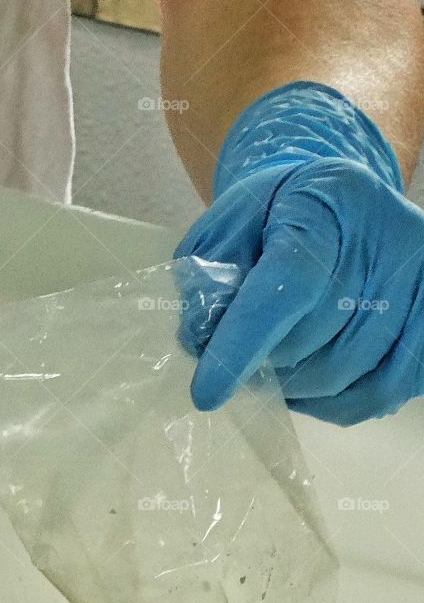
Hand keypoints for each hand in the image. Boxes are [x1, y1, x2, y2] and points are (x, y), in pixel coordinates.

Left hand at [174, 81, 416, 425]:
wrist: (339, 200)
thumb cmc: (274, 213)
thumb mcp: (228, 223)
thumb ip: (207, 275)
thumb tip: (201, 342)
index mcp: (324, 203)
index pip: (288, 284)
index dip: (244, 342)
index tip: (207, 392)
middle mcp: (388, 239)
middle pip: (316, 337)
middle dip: (265, 361)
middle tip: (239, 361)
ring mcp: (421, 282)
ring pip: (347, 374)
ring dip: (295, 386)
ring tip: (270, 369)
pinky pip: (381, 392)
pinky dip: (333, 402)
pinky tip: (305, 386)